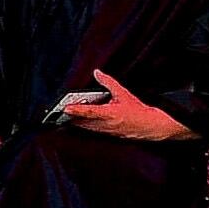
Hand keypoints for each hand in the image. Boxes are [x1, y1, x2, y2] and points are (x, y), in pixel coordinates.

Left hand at [57, 68, 187, 142]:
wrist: (150, 127)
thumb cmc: (137, 111)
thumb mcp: (123, 94)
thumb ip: (109, 83)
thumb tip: (98, 73)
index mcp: (110, 114)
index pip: (89, 111)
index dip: (76, 109)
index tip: (65, 108)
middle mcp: (106, 125)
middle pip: (83, 121)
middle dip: (71, 117)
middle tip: (58, 111)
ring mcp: (106, 131)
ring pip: (86, 127)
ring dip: (75, 122)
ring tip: (64, 115)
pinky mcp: (107, 135)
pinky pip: (91, 130)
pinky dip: (83, 125)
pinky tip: (78, 120)